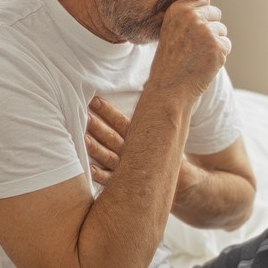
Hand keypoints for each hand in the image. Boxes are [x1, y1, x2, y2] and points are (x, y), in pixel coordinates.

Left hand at [86, 96, 201, 192]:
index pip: (122, 122)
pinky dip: (102, 175)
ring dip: (96, 148)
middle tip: (83, 115)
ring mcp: (130, 169)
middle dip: (98, 126)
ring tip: (83, 138)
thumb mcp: (162, 131)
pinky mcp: (126, 183)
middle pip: (113, 138)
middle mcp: (135, 152)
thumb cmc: (165, 152)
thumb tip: (150, 83)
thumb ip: (151, 111)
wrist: (183, 181)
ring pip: (110, 157)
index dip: (108, 111)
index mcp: (141, 137)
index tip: (95, 100)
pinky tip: (90, 169)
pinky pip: (112, 180)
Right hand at [150, 0, 230, 99]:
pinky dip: (219, 55)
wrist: (169, 88)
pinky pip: (226, 44)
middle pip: (215, 12)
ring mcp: (206, 31)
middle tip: (193, 47)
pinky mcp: (217, 46)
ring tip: (197, 56)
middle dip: (209, 28)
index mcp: (177, 9)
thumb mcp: (170, 29)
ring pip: (222, 29)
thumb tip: (208, 2)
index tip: (189, 33)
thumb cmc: (170, 60)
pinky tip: (204, 63)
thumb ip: (187, 14)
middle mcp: (192, 16)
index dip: (200, 17)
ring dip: (214, 43)